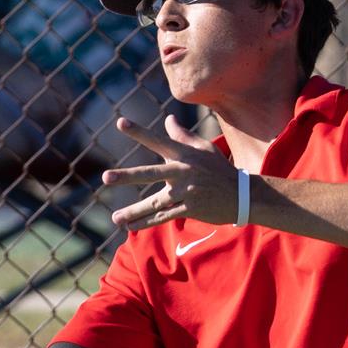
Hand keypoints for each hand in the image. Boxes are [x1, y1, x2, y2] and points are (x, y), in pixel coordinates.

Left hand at [102, 115, 245, 231]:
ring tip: (115, 219)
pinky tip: (130, 227)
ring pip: (155, 202)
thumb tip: (168, 119)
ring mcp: (186, 192)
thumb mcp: (203, 148)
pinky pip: (164, 217)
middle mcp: (183, 172)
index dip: (139, 132)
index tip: (120, 123)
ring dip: (134, 211)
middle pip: (151, 173)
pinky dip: (147, 222)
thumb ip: (182, 136)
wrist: (242, 195)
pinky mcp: (190, 209)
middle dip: (128, 176)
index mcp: (184, 154)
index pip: (158, 140)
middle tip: (105, 178)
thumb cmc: (219, 169)